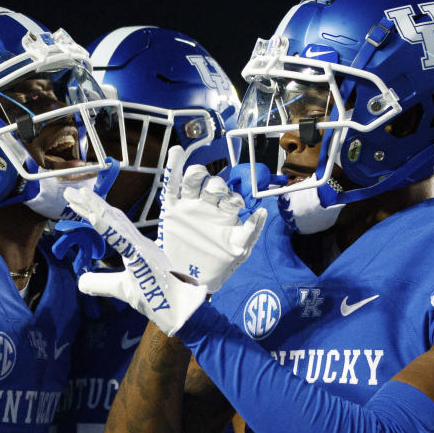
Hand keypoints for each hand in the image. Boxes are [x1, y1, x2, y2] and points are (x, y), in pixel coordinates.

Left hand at [63, 187, 206, 335]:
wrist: (181, 311)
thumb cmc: (156, 299)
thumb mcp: (121, 289)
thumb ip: (101, 284)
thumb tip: (80, 282)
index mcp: (136, 247)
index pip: (112, 224)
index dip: (95, 211)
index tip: (76, 201)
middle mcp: (140, 242)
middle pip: (112, 217)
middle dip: (91, 203)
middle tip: (70, 191)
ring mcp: (142, 248)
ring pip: (116, 222)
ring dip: (96, 207)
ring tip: (78, 195)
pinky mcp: (143, 258)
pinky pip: (121, 240)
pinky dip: (107, 227)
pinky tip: (93, 217)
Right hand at [158, 145, 266, 292]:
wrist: (192, 280)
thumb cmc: (219, 265)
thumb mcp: (239, 250)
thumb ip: (250, 231)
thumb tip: (261, 211)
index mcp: (225, 213)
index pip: (230, 195)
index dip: (233, 196)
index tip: (232, 203)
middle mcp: (208, 206)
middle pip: (212, 185)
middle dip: (217, 185)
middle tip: (217, 195)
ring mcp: (190, 207)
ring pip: (193, 181)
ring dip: (198, 174)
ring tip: (199, 176)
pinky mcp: (173, 211)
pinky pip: (172, 186)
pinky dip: (174, 167)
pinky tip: (177, 152)